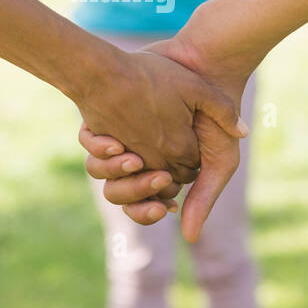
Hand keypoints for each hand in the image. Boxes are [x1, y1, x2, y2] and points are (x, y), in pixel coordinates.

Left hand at [79, 35, 248, 242]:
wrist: (203, 70)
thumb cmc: (213, 119)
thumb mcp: (218, 159)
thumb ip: (205, 196)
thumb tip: (188, 237)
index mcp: (160, 177)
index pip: (143, 208)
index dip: (147, 210)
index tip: (162, 206)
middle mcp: (137, 163)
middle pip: (118, 194)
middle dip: (131, 191)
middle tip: (151, 177)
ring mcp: (120, 142)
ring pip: (100, 172)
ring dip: (113, 170)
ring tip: (133, 158)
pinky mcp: (105, 121)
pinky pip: (89, 144)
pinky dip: (97, 147)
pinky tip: (115, 141)